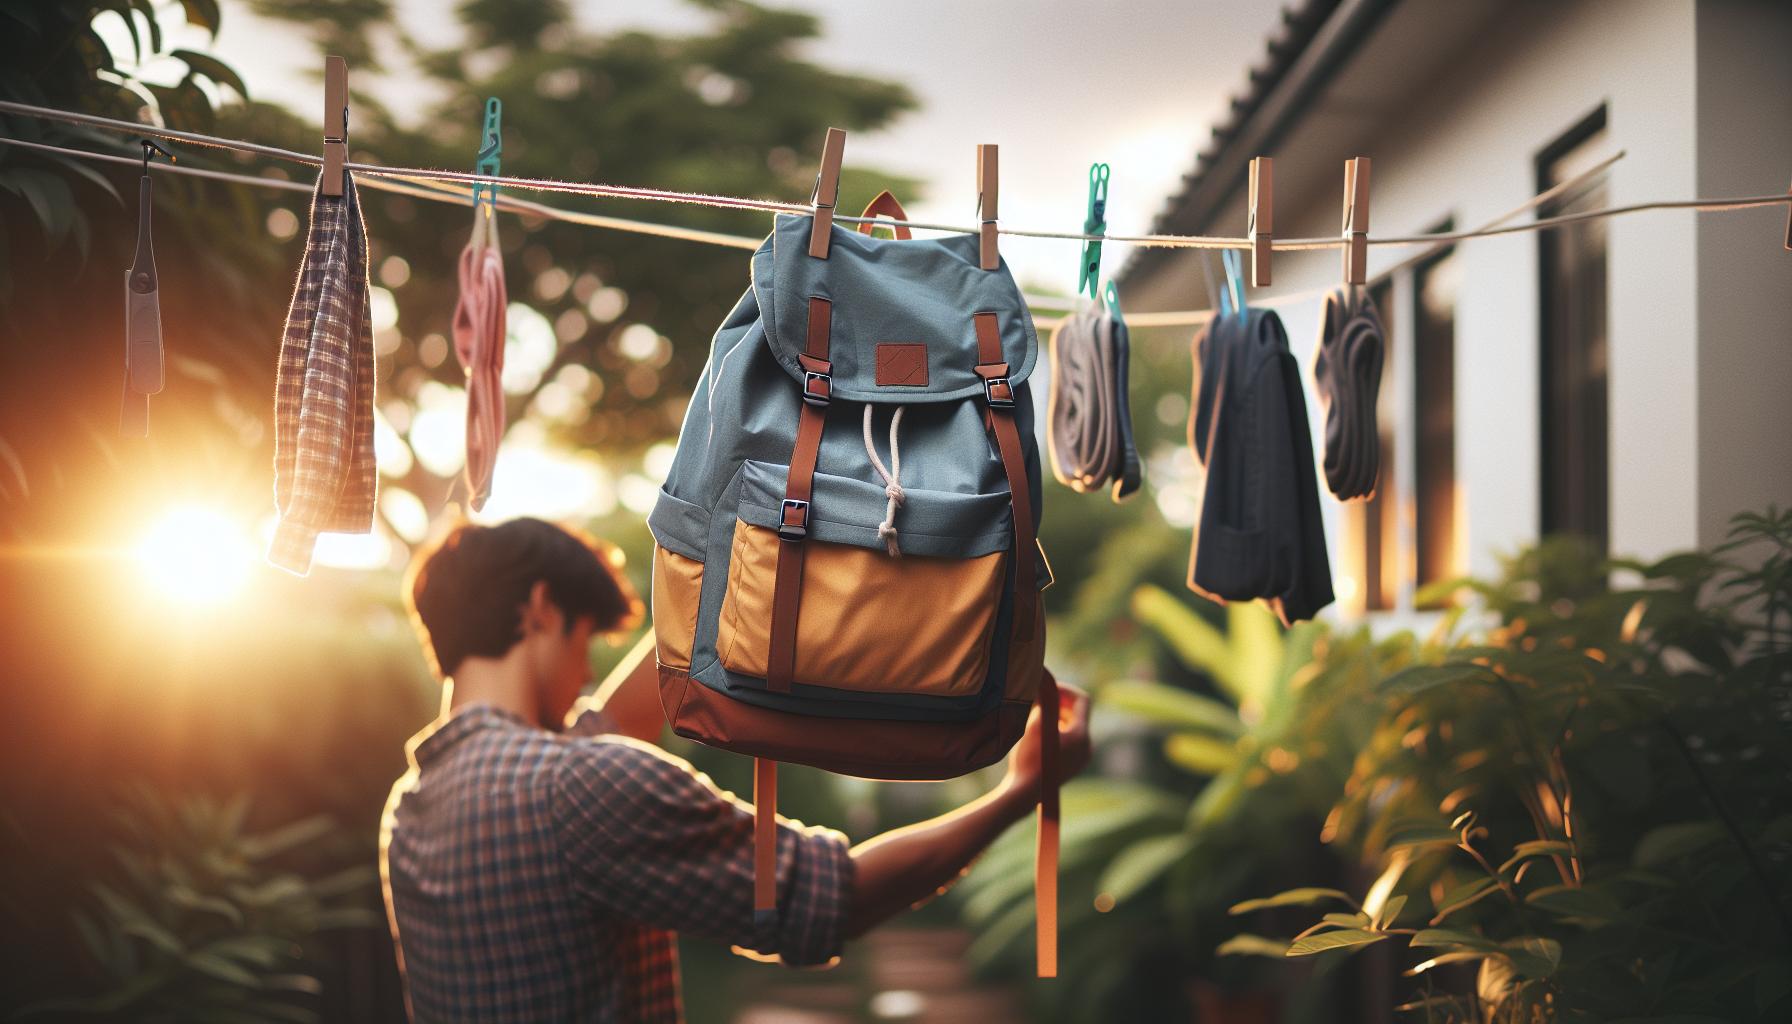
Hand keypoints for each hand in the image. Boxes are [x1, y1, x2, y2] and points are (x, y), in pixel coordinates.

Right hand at [1001, 672, 1090, 803]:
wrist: (1024, 794)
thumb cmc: (1029, 758)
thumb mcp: (1036, 723)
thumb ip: (1044, 701)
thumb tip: (1044, 682)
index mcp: (1082, 735)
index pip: (1082, 700)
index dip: (1065, 690)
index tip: (1048, 689)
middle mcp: (1086, 746)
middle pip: (1077, 714)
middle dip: (1058, 703)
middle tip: (1038, 699)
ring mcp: (1080, 758)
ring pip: (1071, 727)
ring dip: (1055, 717)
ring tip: (1034, 716)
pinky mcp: (1071, 766)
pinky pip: (1068, 741)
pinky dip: (1055, 731)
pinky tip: (1036, 734)